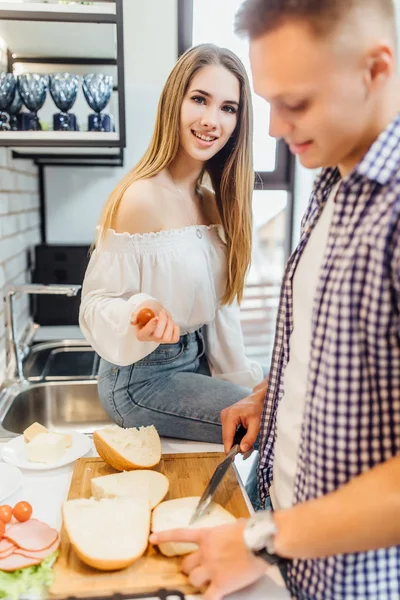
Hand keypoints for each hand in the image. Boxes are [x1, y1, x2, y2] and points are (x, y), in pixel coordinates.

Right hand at [131, 300, 179, 343]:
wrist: (156, 310)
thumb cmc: (148, 310)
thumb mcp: (140, 309)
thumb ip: (135, 314)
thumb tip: (133, 321)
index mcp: (141, 334)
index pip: (146, 334)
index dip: (152, 326)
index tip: (156, 317)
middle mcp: (151, 339)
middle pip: (158, 335)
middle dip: (162, 321)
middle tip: (161, 312)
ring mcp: (161, 340)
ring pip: (167, 337)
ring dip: (169, 324)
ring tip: (166, 316)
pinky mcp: (170, 339)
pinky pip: (175, 338)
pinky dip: (175, 329)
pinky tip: (170, 323)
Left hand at [149, 521, 265, 599]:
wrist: (260, 541)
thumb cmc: (252, 531)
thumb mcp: (235, 525)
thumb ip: (228, 531)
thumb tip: (237, 527)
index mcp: (207, 536)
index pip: (180, 535)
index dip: (164, 536)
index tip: (152, 537)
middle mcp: (205, 552)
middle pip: (186, 565)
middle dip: (189, 569)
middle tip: (196, 572)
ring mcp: (212, 569)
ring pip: (193, 580)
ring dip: (198, 583)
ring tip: (207, 584)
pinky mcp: (221, 584)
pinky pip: (208, 597)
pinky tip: (208, 599)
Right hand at [220, 379, 266, 453]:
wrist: (259, 398)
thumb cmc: (259, 408)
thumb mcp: (257, 424)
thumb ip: (250, 437)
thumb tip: (242, 449)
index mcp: (230, 415)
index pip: (227, 437)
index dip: (229, 449)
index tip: (232, 459)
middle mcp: (225, 415)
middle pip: (226, 437)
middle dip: (235, 446)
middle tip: (247, 450)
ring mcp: (225, 416)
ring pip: (228, 436)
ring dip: (236, 442)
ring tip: (248, 444)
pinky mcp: (227, 418)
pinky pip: (229, 432)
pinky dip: (236, 437)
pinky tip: (244, 438)